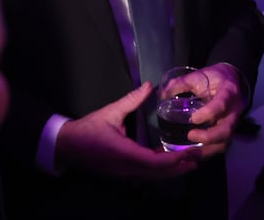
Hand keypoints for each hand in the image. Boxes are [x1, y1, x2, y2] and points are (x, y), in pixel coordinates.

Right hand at [54, 83, 199, 179]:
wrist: (66, 147)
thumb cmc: (88, 129)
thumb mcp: (110, 112)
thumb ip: (131, 100)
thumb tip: (149, 86)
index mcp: (123, 153)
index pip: (154, 162)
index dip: (174, 159)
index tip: (190, 153)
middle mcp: (126, 169)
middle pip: (158, 174)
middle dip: (179, 168)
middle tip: (198, 159)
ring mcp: (123, 175)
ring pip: (152, 177)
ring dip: (171, 171)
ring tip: (188, 162)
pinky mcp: (121, 175)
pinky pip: (144, 176)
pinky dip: (158, 171)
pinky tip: (167, 162)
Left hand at [186, 63, 246, 155]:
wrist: (233, 80)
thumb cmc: (215, 78)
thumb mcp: (201, 75)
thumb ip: (182, 83)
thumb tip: (162, 93)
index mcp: (228, 93)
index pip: (221, 105)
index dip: (209, 113)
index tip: (193, 119)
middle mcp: (234, 112)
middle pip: (226, 130)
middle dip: (209, 137)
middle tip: (190, 136)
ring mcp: (232, 124)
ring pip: (224, 143)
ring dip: (206, 151)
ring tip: (188, 154)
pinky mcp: (226, 132)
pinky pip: (219, 146)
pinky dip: (206, 153)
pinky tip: (192, 155)